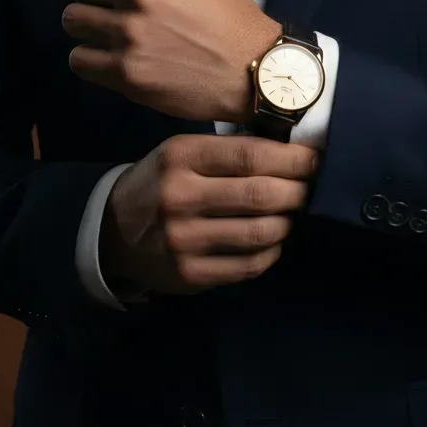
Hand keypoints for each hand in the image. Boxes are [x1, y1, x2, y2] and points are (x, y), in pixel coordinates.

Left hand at [62, 0, 280, 122]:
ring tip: (112, 29)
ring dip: (87, 24)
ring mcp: (131, 33)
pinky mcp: (126, 72)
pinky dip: (91, 59)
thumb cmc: (223, 9)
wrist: (248, 67)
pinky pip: (78, 59)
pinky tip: (113, 55)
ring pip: (71, 19)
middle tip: (108, 1)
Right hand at [100, 133, 318, 296]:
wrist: (113, 231)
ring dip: (287, 223)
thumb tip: (292, 152)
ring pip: (261, 232)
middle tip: (307, 189)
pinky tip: (272, 240)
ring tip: (290, 214)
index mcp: (181, 157)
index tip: (314, 160)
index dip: (291, 159)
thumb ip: (229, 151)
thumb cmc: (162, 181)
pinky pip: (249, 265)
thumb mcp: (183, 153)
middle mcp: (180, 196)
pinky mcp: (190, 274)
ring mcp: (184, 240)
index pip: (250, 155)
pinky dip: (271, 252)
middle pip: (260, 195)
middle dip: (297, 191)